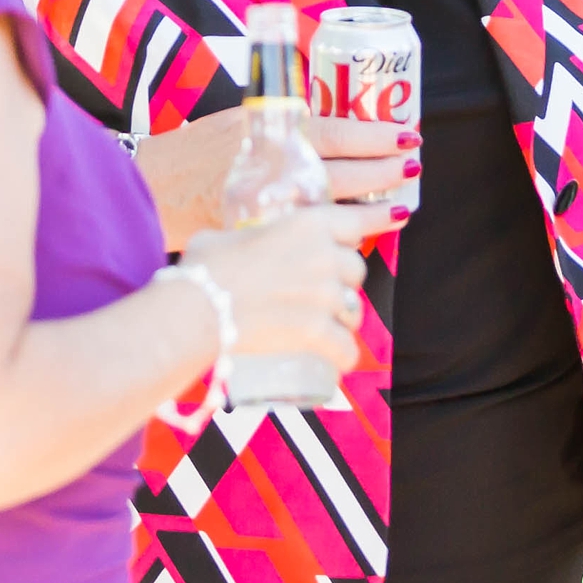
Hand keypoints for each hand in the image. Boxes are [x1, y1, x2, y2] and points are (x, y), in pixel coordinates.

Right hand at [134, 108, 419, 250]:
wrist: (154, 191)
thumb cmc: (196, 152)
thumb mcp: (242, 125)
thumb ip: (286, 129)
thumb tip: (334, 128)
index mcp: (273, 138)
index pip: (339, 135)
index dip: (378, 138)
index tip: (408, 138)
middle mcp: (277, 177)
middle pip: (348, 178)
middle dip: (386, 176)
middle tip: (410, 171)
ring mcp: (273, 216)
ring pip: (337, 221)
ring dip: (369, 219)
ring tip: (393, 212)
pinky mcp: (264, 243)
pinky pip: (314, 255)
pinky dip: (338, 257)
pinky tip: (353, 254)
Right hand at [181, 207, 373, 370]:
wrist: (197, 308)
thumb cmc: (205, 267)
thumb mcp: (229, 234)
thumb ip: (246, 235)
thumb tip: (237, 243)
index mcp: (308, 223)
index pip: (356, 220)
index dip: (364, 228)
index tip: (384, 225)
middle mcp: (324, 255)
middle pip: (356, 270)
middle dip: (344, 283)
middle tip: (322, 295)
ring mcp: (324, 295)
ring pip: (355, 310)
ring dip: (346, 320)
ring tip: (329, 330)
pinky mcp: (318, 331)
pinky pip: (346, 348)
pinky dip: (342, 357)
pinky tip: (337, 362)